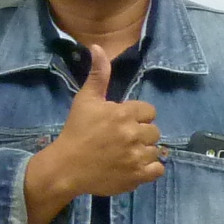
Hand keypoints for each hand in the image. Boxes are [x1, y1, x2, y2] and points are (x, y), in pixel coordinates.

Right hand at [38, 44, 164, 200]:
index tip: (123, 123)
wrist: (66, 167)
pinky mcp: (137, 176)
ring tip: (127, 154)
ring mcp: (137, 157)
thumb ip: (98, 75)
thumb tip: (98, 47)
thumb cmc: (76, 131)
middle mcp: (134, 134)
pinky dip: (150, 169)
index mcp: (124, 113)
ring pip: (155, 150)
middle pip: (154, 131)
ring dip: (144, 152)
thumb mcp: (85, 100)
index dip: (138, 116)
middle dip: (141, 134)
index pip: (149, 111)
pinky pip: (158, 170)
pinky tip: (135, 167)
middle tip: (124, 140)